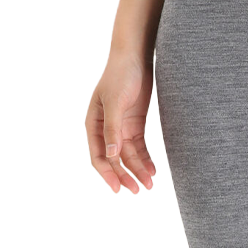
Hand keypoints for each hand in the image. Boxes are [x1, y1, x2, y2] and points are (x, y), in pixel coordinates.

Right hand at [85, 49, 157, 193]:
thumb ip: (112, 129)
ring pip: (129, 156)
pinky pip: (139, 147)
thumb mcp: (115, 102)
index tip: (118, 188)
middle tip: (138, 190)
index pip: (99, 155)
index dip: (108, 173)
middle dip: (125, 175)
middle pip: (115, 159)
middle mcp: (106, 129)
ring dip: (138, 170)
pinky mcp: (135, 125)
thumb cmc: (120, 76)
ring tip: (149, 183)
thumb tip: (111, 155)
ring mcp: (121, 128)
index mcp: (94, 124)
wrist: (135, 58)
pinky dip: (145, 159)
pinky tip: (153, 170)